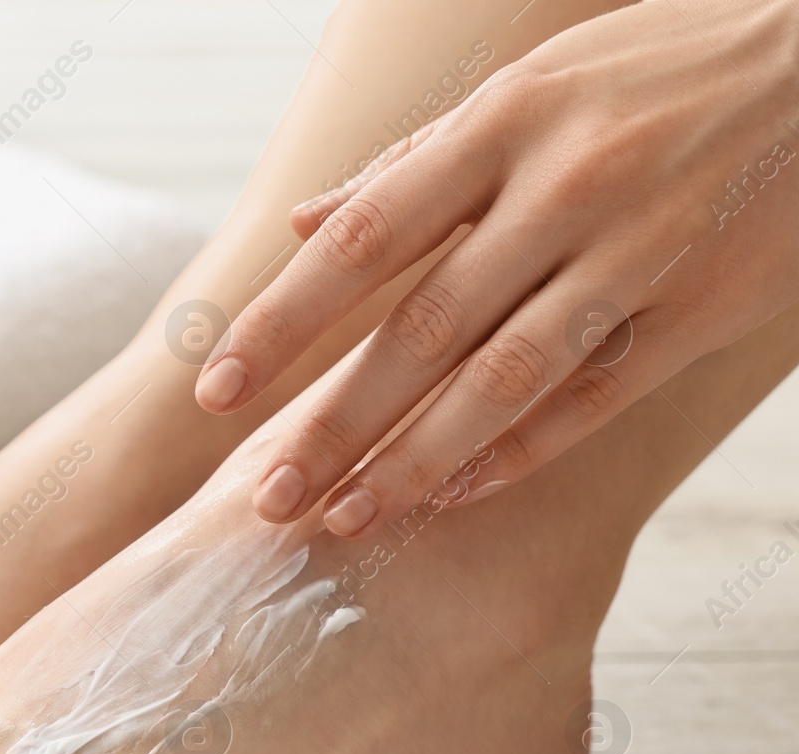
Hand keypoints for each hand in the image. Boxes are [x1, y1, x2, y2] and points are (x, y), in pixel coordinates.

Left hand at [198, 0, 798, 535]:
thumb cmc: (658, 70)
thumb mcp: (530, 84)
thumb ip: (414, 162)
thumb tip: (304, 225)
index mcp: (505, 123)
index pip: (363, 240)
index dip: (282, 323)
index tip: (216, 390)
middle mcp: (565, 189)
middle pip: (421, 331)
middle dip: (333, 423)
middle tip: (268, 496)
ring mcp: (640, 252)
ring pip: (502, 381)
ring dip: (414, 460)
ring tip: (345, 517)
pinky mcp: (704, 308)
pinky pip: (593, 398)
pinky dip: (517, 451)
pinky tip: (450, 494)